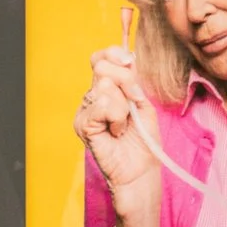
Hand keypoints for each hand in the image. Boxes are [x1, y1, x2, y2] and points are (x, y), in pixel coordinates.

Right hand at [76, 44, 162, 226]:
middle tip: (134, 105)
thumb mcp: (143, 104)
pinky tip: (116, 133)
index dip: (114, 53)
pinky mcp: (82, 124)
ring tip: (124, 127)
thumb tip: (127, 58)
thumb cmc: (144, 142)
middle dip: (126, 82)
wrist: (141, 173)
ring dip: (124, 108)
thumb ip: (132, 81)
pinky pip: (102, 105)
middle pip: (102, 66)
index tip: (129, 61)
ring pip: (106, 87)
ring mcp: (84, 110)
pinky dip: (116, 118)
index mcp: (107, 89)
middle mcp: (92, 96)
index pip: (101, 58)